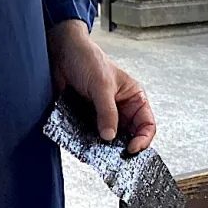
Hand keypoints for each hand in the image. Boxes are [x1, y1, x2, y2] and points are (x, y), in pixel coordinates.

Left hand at [47, 20, 155, 153]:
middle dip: (123, 147)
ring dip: (105, 147)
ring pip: (110, 139)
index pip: (147, 125)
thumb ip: (107, 112)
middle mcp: (121, 108)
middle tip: (115, 157)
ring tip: (99, 152)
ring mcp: (104, 115)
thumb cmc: (86, 57)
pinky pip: (91, 136)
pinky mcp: (87, 119)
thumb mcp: (101, 85)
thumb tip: (109, 136)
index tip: (130, 149)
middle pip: (130, 136)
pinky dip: (89, 143)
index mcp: (133, 98)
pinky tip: (86, 146)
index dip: (142, 139)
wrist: (61, 51)